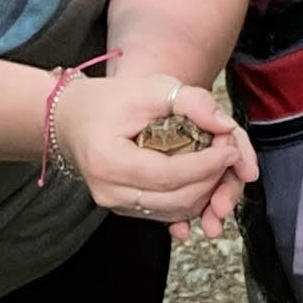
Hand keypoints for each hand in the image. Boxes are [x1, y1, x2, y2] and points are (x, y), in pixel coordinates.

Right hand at [53, 71, 257, 240]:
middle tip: (230, 153)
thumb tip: (225, 125)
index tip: (231, 148)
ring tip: (218, 163)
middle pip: (177, 199)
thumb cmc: (108, 100)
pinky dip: (191, 200)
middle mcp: (109, 190)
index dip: (208, 165)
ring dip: (206, 193)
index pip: (171, 174)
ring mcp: (115, 204)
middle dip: (213, 179)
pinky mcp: (124, 209)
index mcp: (110, 161)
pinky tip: (203, 180)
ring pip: (175, 211)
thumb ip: (191, 102)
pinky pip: (166, 213)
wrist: (71, 118)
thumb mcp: (151, 88)